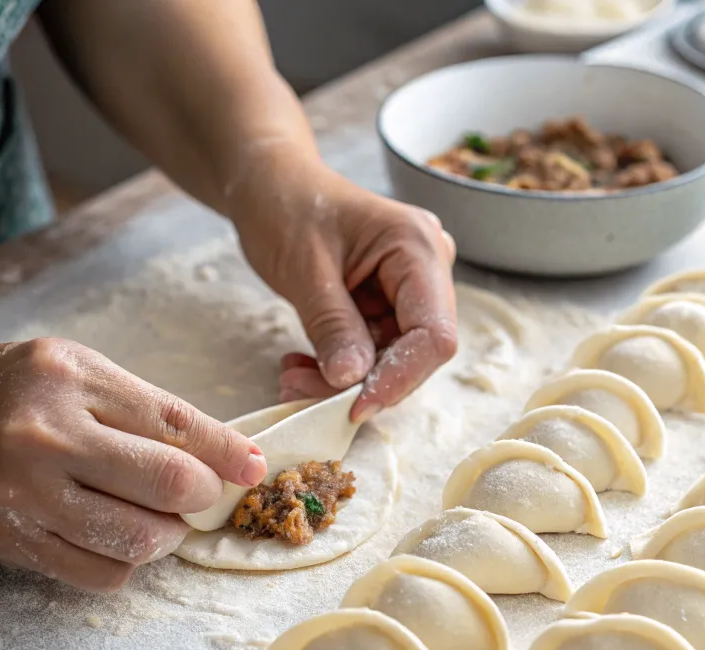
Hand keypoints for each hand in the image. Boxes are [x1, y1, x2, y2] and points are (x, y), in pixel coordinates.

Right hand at [0, 339, 265, 590]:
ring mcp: (25, 495)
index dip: (228, 451)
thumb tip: (222, 456)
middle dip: (205, 496)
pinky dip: (129, 561)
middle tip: (203, 493)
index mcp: (72, 379)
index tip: (254, 468)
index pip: (176, 422)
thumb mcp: (79, 371)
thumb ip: (148, 409)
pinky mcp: (12, 543)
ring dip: (169, 535)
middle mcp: (47, 436)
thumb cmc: (13, 389)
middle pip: (168, 484)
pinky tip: (120, 534)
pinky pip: (100, 575)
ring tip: (161, 515)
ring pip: (138, 540)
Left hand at [231, 156, 456, 421]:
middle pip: (414, 352)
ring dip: (341, 379)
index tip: (353, 408)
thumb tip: (352, 383)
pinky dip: (336, 365)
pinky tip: (300, 365)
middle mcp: (426, 269)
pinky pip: (371, 350)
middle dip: (361, 382)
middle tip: (299, 391)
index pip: (433, 333)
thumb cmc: (284, 208)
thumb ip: (332, 326)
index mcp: (417, 248)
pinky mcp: (386, 304)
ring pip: (389, 358)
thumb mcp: (303, 269)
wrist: (271, 185)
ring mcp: (408, 289)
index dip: (400, 378)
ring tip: (291, 377)